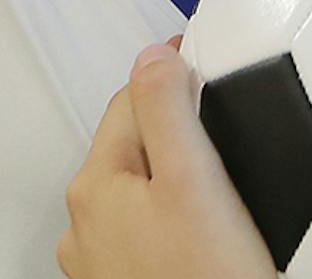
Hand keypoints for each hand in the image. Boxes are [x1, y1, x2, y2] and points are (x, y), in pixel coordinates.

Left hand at [59, 43, 271, 278]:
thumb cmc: (207, 278)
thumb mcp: (192, 176)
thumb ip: (166, 105)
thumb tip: (152, 55)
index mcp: (93, 188)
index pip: (133, 97)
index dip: (176, 76)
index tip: (210, 69)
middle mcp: (86, 228)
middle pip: (136, 145)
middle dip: (177, 129)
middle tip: (225, 132)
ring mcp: (104, 266)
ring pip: (144, 192)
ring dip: (177, 178)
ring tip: (223, 189)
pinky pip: (152, 233)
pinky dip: (179, 221)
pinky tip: (211, 234)